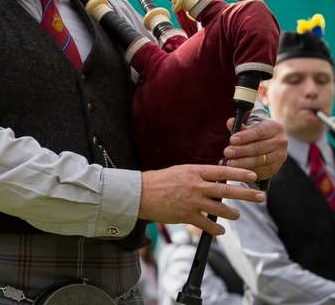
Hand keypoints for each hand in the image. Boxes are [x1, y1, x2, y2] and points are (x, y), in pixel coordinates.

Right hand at [138, 165, 263, 235]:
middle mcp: (196, 186)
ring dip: (232, 213)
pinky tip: (220, 230)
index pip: (222, 172)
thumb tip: (217, 178)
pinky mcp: (187, 216)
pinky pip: (208, 224)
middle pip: (227, 190)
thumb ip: (199, 175)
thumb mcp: (180, 171)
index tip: (253, 176)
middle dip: (246, 194)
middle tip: (261, 197)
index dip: (239, 174)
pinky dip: (217, 229)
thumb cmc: (159, 181)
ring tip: (237, 214)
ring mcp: (192, 202)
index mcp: (194, 172)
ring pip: (221, 209)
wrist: (140, 194)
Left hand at [224, 117, 286, 179]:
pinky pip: (261, 171)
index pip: (259, 132)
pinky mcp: (275, 168)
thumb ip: (239, 125)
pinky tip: (236, 170)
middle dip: (241, 151)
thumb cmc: (254, 132)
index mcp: (275, 127)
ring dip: (242, 162)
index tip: (232, 140)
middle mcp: (280, 142)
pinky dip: (247, 171)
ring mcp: (280, 156)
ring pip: (260, 161)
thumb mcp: (248, 125)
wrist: (267, 141)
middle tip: (227, 152)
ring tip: (229, 162)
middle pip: (259, 148)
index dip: (245, 136)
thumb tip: (230, 122)